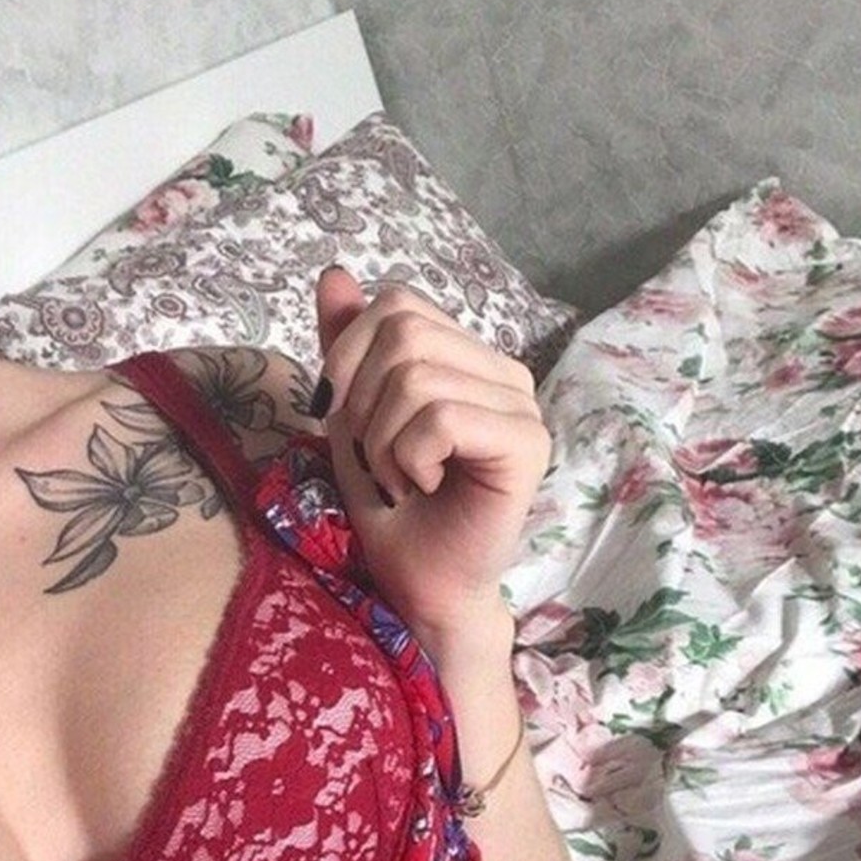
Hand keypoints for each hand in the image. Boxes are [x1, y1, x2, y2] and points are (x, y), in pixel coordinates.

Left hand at [313, 266, 550, 647]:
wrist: (421, 586)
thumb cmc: (392, 511)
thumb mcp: (351, 417)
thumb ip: (347, 348)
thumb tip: (334, 274)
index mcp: (467, 358)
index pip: (398, 303)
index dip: (349, 355)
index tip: (347, 421)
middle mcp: (503, 372)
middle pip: (403, 332)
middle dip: (363, 403)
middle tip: (379, 460)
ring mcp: (522, 406)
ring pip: (416, 377)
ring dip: (383, 441)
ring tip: (401, 480)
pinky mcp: (527, 444)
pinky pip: (440, 417)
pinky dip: (409, 458)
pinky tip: (427, 486)